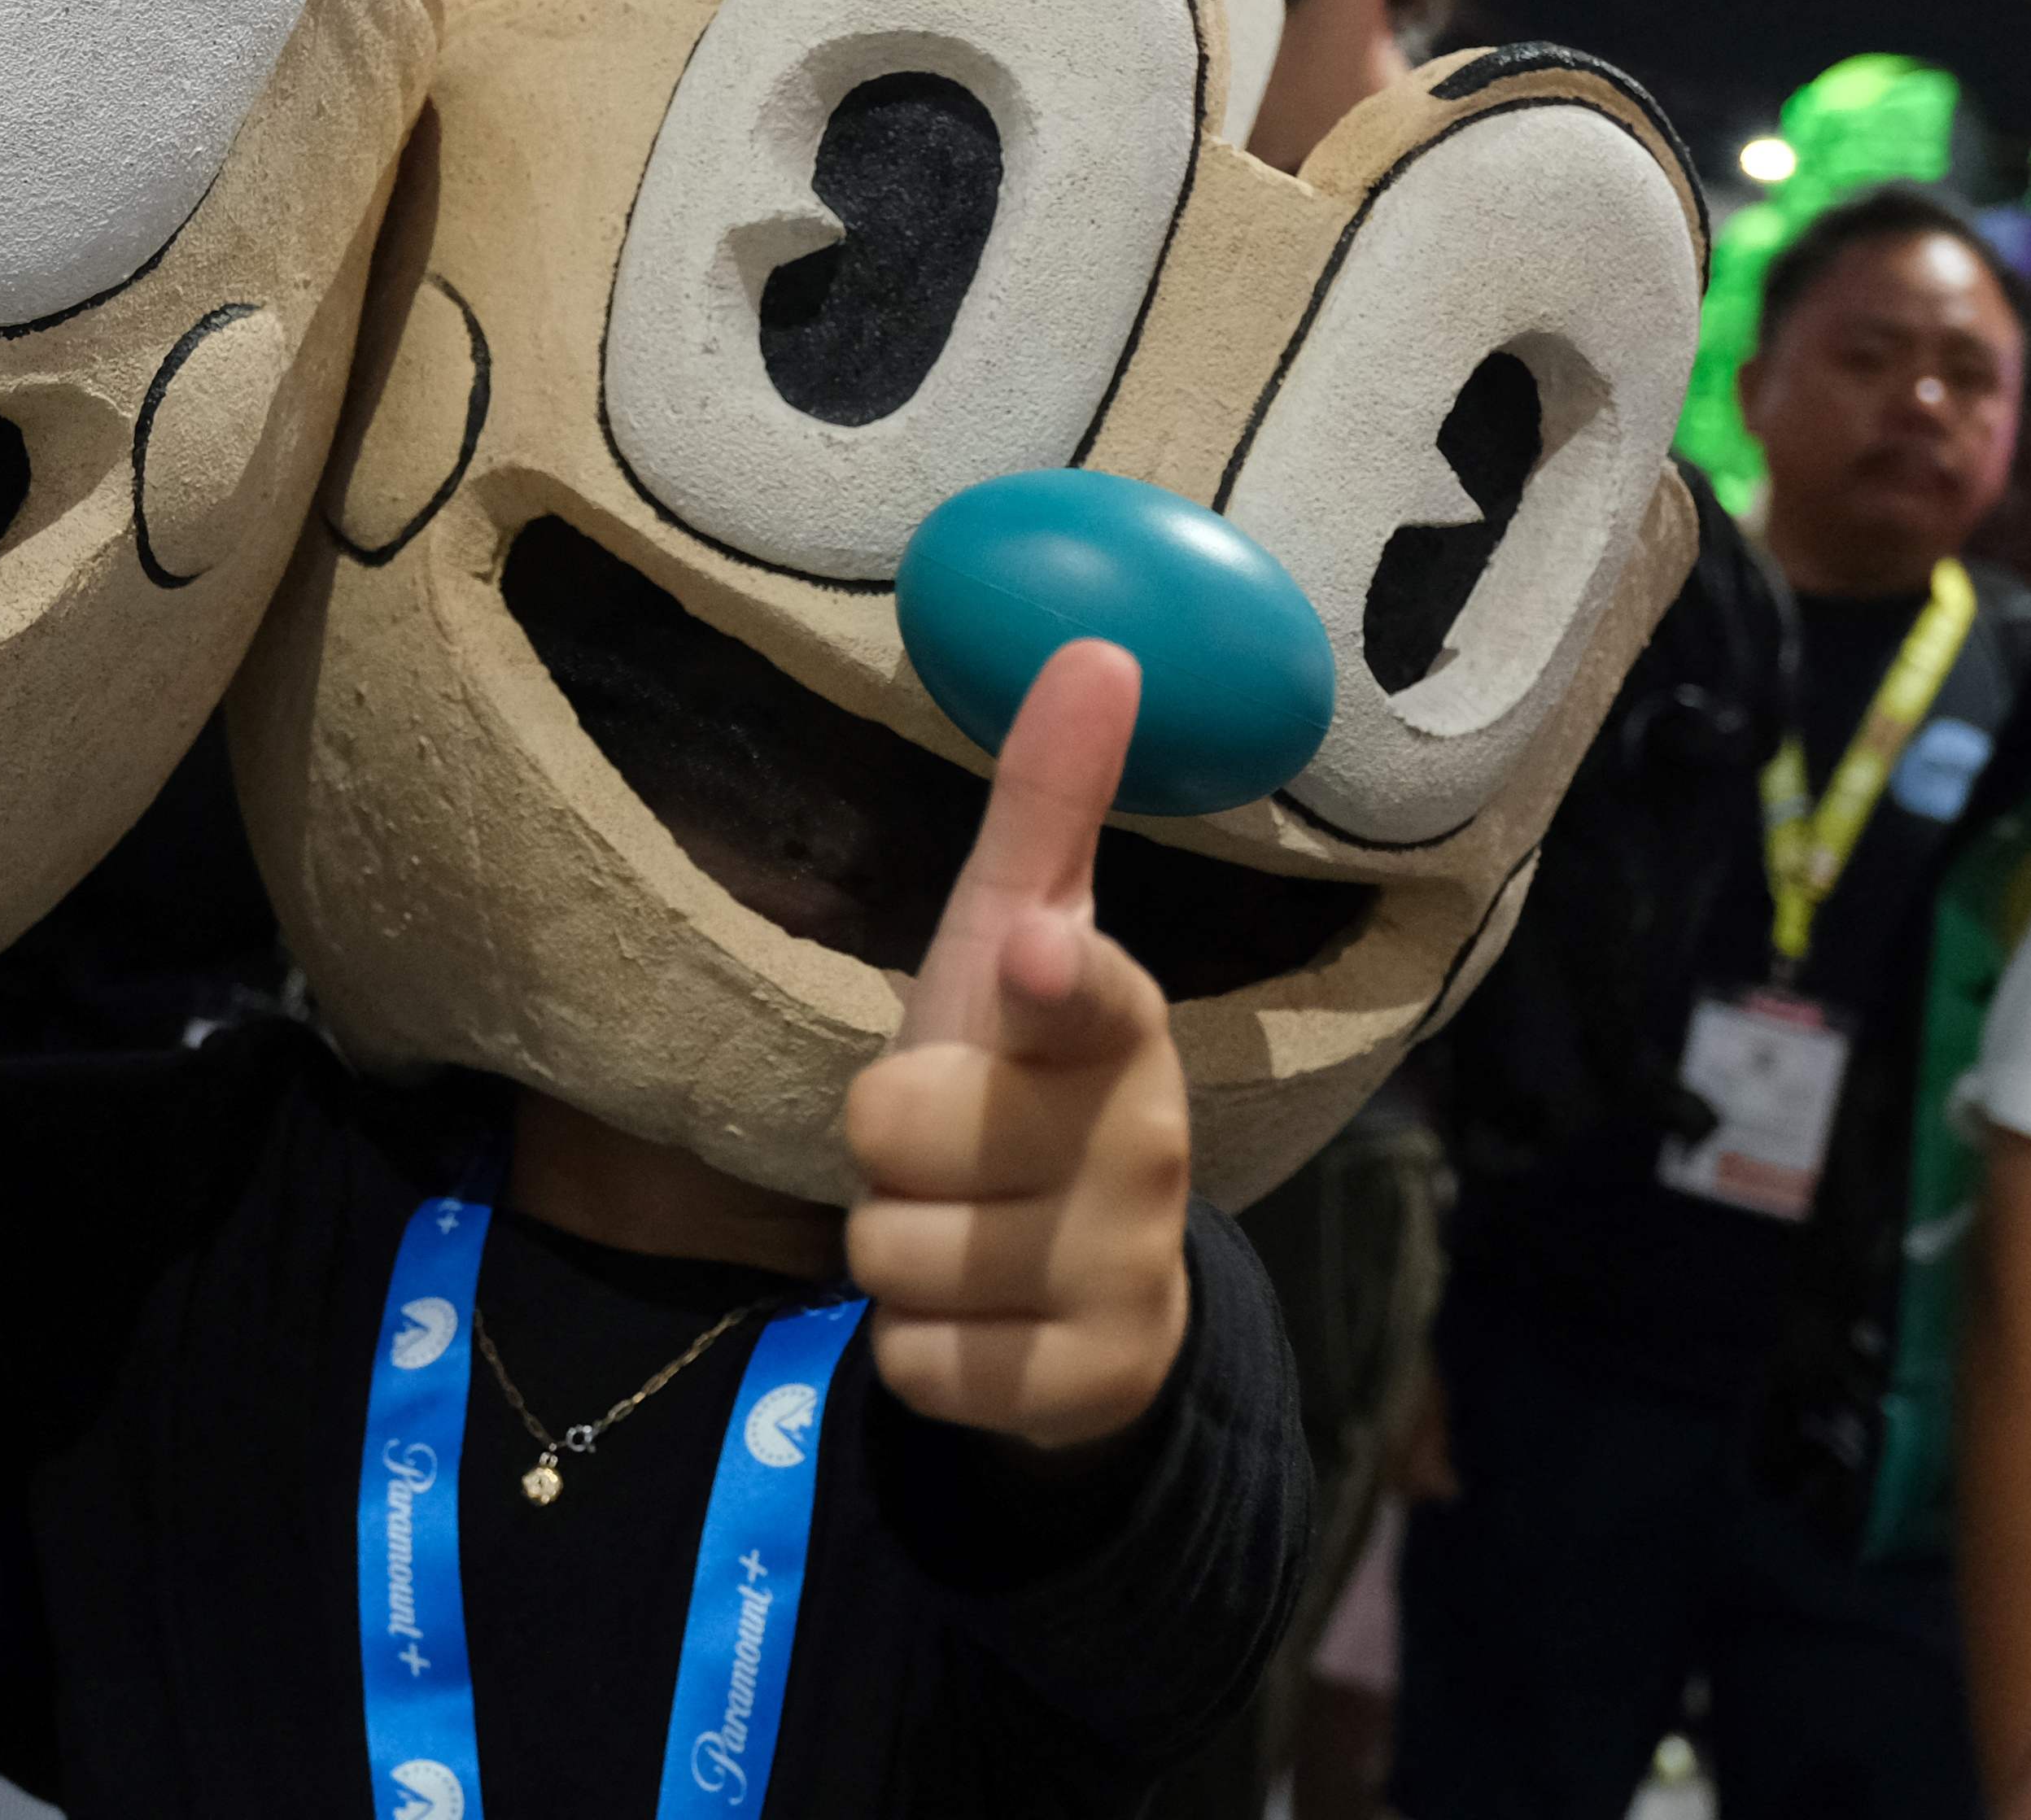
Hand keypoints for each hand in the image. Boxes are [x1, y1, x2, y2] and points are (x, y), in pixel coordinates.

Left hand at [842, 640, 1193, 1452]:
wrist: (1095, 1294)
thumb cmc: (1023, 1082)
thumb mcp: (1014, 946)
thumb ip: (1044, 807)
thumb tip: (1097, 645)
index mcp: (1114, 1030)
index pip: (1089, 994)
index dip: (1055, 976)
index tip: (1031, 950)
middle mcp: (1143, 1151)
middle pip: (903, 1133)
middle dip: (886, 1145)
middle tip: (944, 1145)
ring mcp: (1128, 1275)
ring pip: (898, 1254)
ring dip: (896, 1249)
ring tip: (958, 1228)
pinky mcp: (1091, 1385)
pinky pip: (920, 1363)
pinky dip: (916, 1349)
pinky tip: (976, 1322)